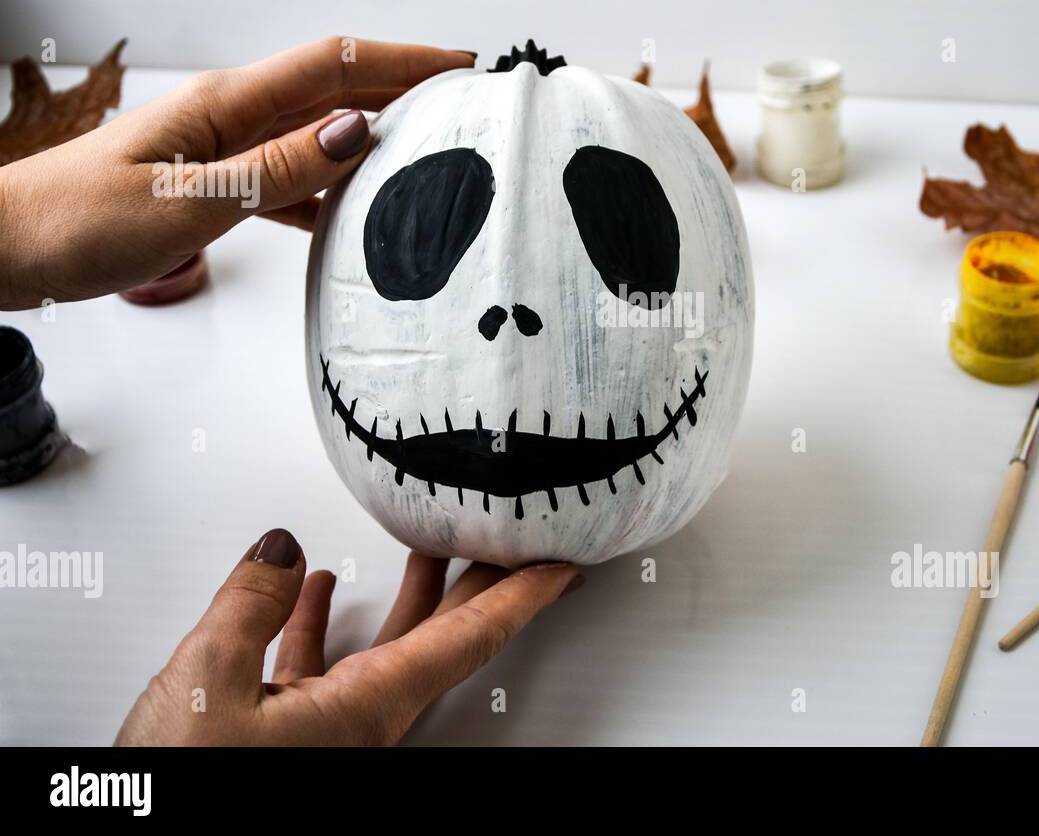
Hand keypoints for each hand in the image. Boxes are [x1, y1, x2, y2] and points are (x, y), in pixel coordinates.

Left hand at [0, 37, 474, 308]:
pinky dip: (334, 188)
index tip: (461, 66)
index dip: (403, 60)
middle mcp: (233, 116)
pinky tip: (358, 215)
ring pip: (320, 133)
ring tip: (431, 156)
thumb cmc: (80, 221)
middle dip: (405, 90)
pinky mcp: (219, 182)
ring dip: (377, 139)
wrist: (13, 246)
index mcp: (227, 104)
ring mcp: (226, 148)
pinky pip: (294, 175)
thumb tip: (358, 131)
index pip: (335, 65)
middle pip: (336, 91)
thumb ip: (277, 169)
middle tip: (467, 108)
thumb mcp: (188, 202)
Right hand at [115, 529, 580, 745]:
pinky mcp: (289, 735)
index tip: (562, 567)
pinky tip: (320, 591)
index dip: (521, 597)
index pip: (470, 640)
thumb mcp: (208, 684)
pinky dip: (326, 622)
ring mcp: (328, 730)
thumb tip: (280, 551)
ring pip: (387, 648)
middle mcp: (361, 721)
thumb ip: (250, 606)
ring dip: (409, 594)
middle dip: (479, 584)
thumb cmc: (185, 790)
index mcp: (367, 710)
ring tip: (426, 543)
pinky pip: (325, 667)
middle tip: (510, 540)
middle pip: (442, 638)